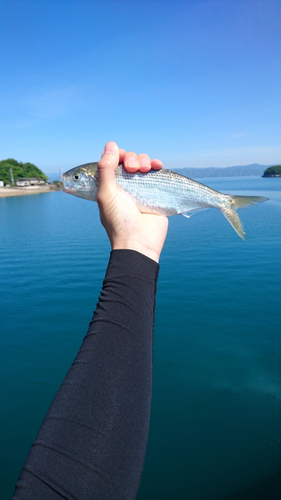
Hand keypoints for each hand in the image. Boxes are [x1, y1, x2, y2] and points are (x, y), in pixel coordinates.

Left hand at [97, 141, 167, 262]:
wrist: (140, 243)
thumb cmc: (119, 221)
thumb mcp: (106, 195)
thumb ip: (105, 170)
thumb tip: (110, 145)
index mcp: (110, 186)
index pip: (113, 162)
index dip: (117, 156)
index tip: (120, 159)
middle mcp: (125, 185)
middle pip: (129, 160)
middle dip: (132, 158)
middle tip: (132, 168)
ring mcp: (141, 189)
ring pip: (143, 164)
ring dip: (144, 160)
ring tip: (145, 168)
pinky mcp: (156, 193)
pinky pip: (157, 174)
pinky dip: (157, 165)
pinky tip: (158, 165)